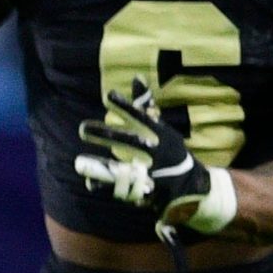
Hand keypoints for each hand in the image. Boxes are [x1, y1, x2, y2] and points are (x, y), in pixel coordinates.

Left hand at [73, 79, 235, 243]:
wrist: (193, 186)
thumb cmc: (172, 152)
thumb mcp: (163, 130)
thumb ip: (146, 107)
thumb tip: (136, 78)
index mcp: (164, 136)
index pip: (144, 119)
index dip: (127, 108)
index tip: (109, 95)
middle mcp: (161, 154)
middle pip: (132, 143)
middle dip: (108, 135)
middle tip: (82, 128)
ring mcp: (156, 174)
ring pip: (126, 170)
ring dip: (102, 166)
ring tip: (79, 161)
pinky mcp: (149, 193)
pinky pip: (125, 191)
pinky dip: (107, 187)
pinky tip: (89, 182)